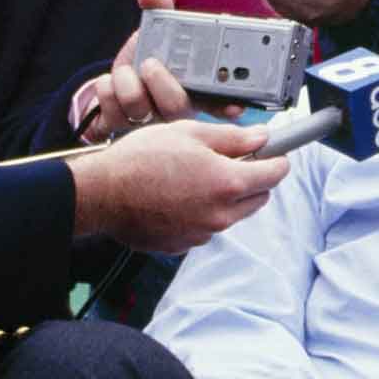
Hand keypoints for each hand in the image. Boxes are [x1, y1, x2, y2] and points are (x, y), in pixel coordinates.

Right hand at [67, 119, 286, 250]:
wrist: (101, 194)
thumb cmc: (139, 160)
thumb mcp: (189, 133)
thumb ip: (232, 138)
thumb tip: (261, 138)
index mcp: (228, 183)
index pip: (275, 174)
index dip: (277, 159)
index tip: (274, 153)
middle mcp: (221, 214)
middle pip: (258, 197)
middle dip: (252, 178)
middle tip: (229, 160)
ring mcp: (203, 233)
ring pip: (232, 214)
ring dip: (225, 197)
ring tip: (194, 177)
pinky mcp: (184, 244)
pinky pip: (206, 226)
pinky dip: (201, 212)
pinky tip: (177, 196)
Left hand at [76, 0, 246, 139]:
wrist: (120, 75)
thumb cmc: (151, 53)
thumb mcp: (160, 29)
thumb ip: (162, 9)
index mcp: (192, 88)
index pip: (218, 102)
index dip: (228, 107)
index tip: (236, 107)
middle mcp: (173, 106)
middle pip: (177, 108)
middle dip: (162, 85)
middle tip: (151, 64)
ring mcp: (148, 117)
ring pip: (139, 109)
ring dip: (128, 83)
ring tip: (127, 69)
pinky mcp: (121, 121)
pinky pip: (111, 110)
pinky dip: (107, 87)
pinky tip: (113, 79)